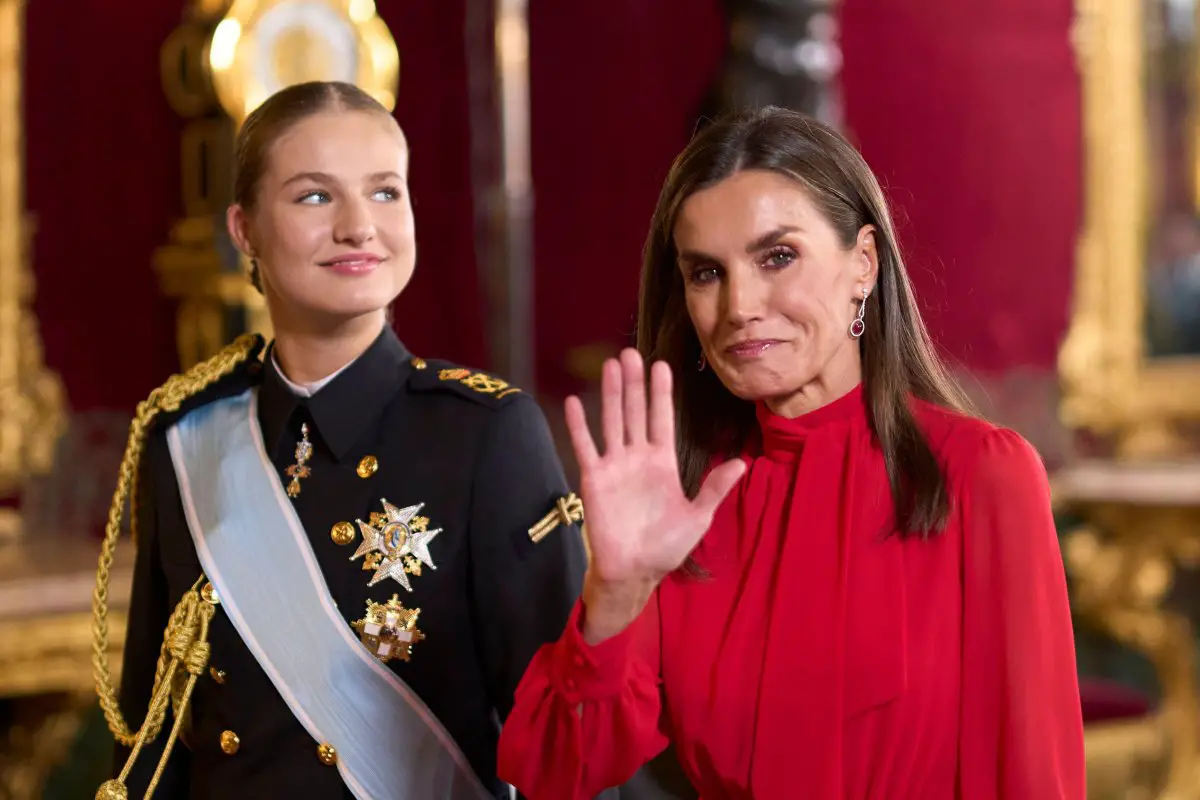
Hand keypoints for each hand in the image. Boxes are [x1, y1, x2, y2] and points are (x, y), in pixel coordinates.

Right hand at [565, 349, 745, 641]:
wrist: (634, 571)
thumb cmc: (666, 546)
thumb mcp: (698, 517)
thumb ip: (715, 488)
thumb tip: (741, 463)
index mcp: (663, 462)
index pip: (662, 419)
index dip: (661, 393)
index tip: (662, 365)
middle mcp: (638, 457)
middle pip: (635, 412)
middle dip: (633, 383)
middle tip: (631, 352)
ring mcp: (615, 465)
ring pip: (612, 421)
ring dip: (610, 394)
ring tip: (609, 365)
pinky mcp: (594, 478)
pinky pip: (586, 446)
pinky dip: (579, 425)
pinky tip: (574, 401)